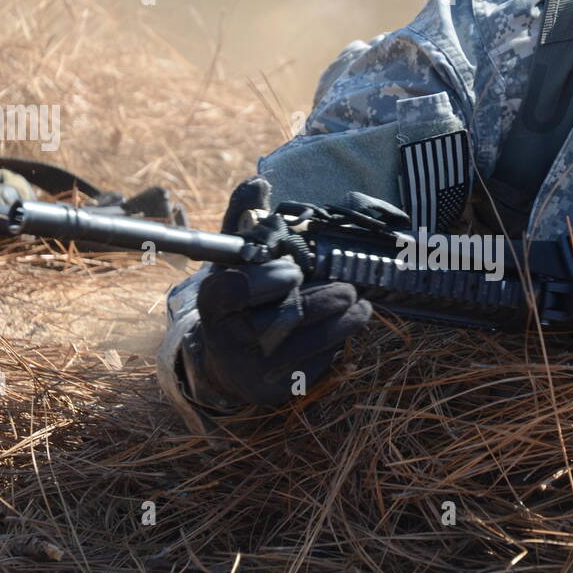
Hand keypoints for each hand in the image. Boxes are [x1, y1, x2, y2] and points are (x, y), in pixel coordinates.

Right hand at [193, 177, 371, 406]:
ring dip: (347, 317)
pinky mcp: (279, 390)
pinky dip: (338, 340)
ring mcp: (255, 370)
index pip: (235, 291)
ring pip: (314, 339)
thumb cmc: (237, 302)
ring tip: (359, 302)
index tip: (294, 271)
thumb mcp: (233, 263)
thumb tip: (259, 182)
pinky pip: (321, 361)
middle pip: (288, 316)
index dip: (268, 279)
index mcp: (212, 305)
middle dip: (326, 297)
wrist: (227, 364)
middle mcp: (229, 342)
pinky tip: (344, 326)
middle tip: (348, 287)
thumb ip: (245, 223)